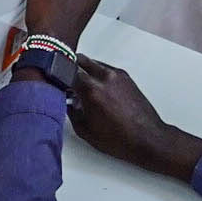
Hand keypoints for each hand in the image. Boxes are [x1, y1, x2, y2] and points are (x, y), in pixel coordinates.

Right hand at [63, 58, 201, 183]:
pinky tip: (96, 90)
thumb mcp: (85, 130)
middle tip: (65, 80)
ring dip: (84, 70)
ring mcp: (117, 76)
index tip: (53, 81)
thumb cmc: (120, 139)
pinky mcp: (126, 78)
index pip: (66, 70)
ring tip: (81, 87)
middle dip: (69, 69)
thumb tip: (67, 102)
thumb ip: (71, 112)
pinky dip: (97, 75)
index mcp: (91, 90)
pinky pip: (106, 69)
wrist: (148, 139)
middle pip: (79, 60)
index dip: (57, 75)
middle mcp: (104, 78)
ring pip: (93, 63)